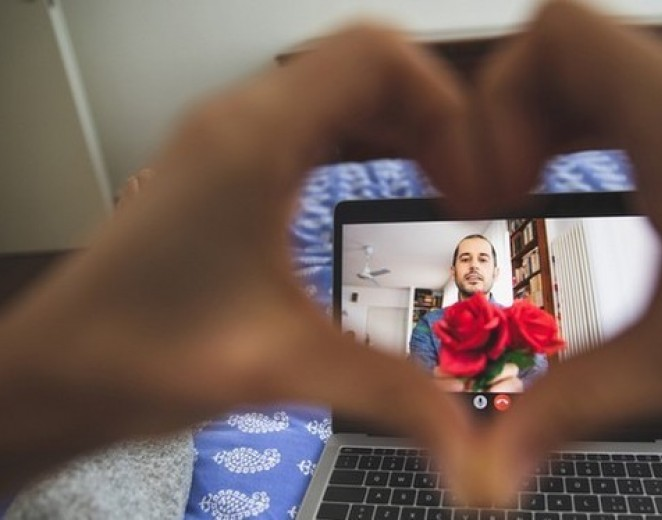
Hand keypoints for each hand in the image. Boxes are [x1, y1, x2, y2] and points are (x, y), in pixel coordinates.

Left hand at [0, 24, 478, 491]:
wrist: (57, 372)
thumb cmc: (136, 351)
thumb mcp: (280, 364)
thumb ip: (388, 392)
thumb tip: (467, 439)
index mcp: (254, 141)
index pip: (377, 57)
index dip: (444, 107)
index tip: (469, 175)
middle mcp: (238, 122)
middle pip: (365, 66)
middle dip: (431, 116)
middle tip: (465, 180)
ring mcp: (228, 140)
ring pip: (338, 89)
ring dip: (398, 125)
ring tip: (439, 179)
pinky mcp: (224, 166)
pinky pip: (311, 121)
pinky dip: (362, 139)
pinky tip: (378, 180)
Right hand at [465, 0, 661, 501]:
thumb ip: (569, 410)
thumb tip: (485, 471)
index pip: (558, 33)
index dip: (500, 99)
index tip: (497, 183)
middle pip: (563, 48)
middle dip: (510, 116)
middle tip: (500, 193)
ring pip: (592, 70)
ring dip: (542, 123)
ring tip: (524, 191)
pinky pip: (622, 101)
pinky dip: (577, 132)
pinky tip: (574, 188)